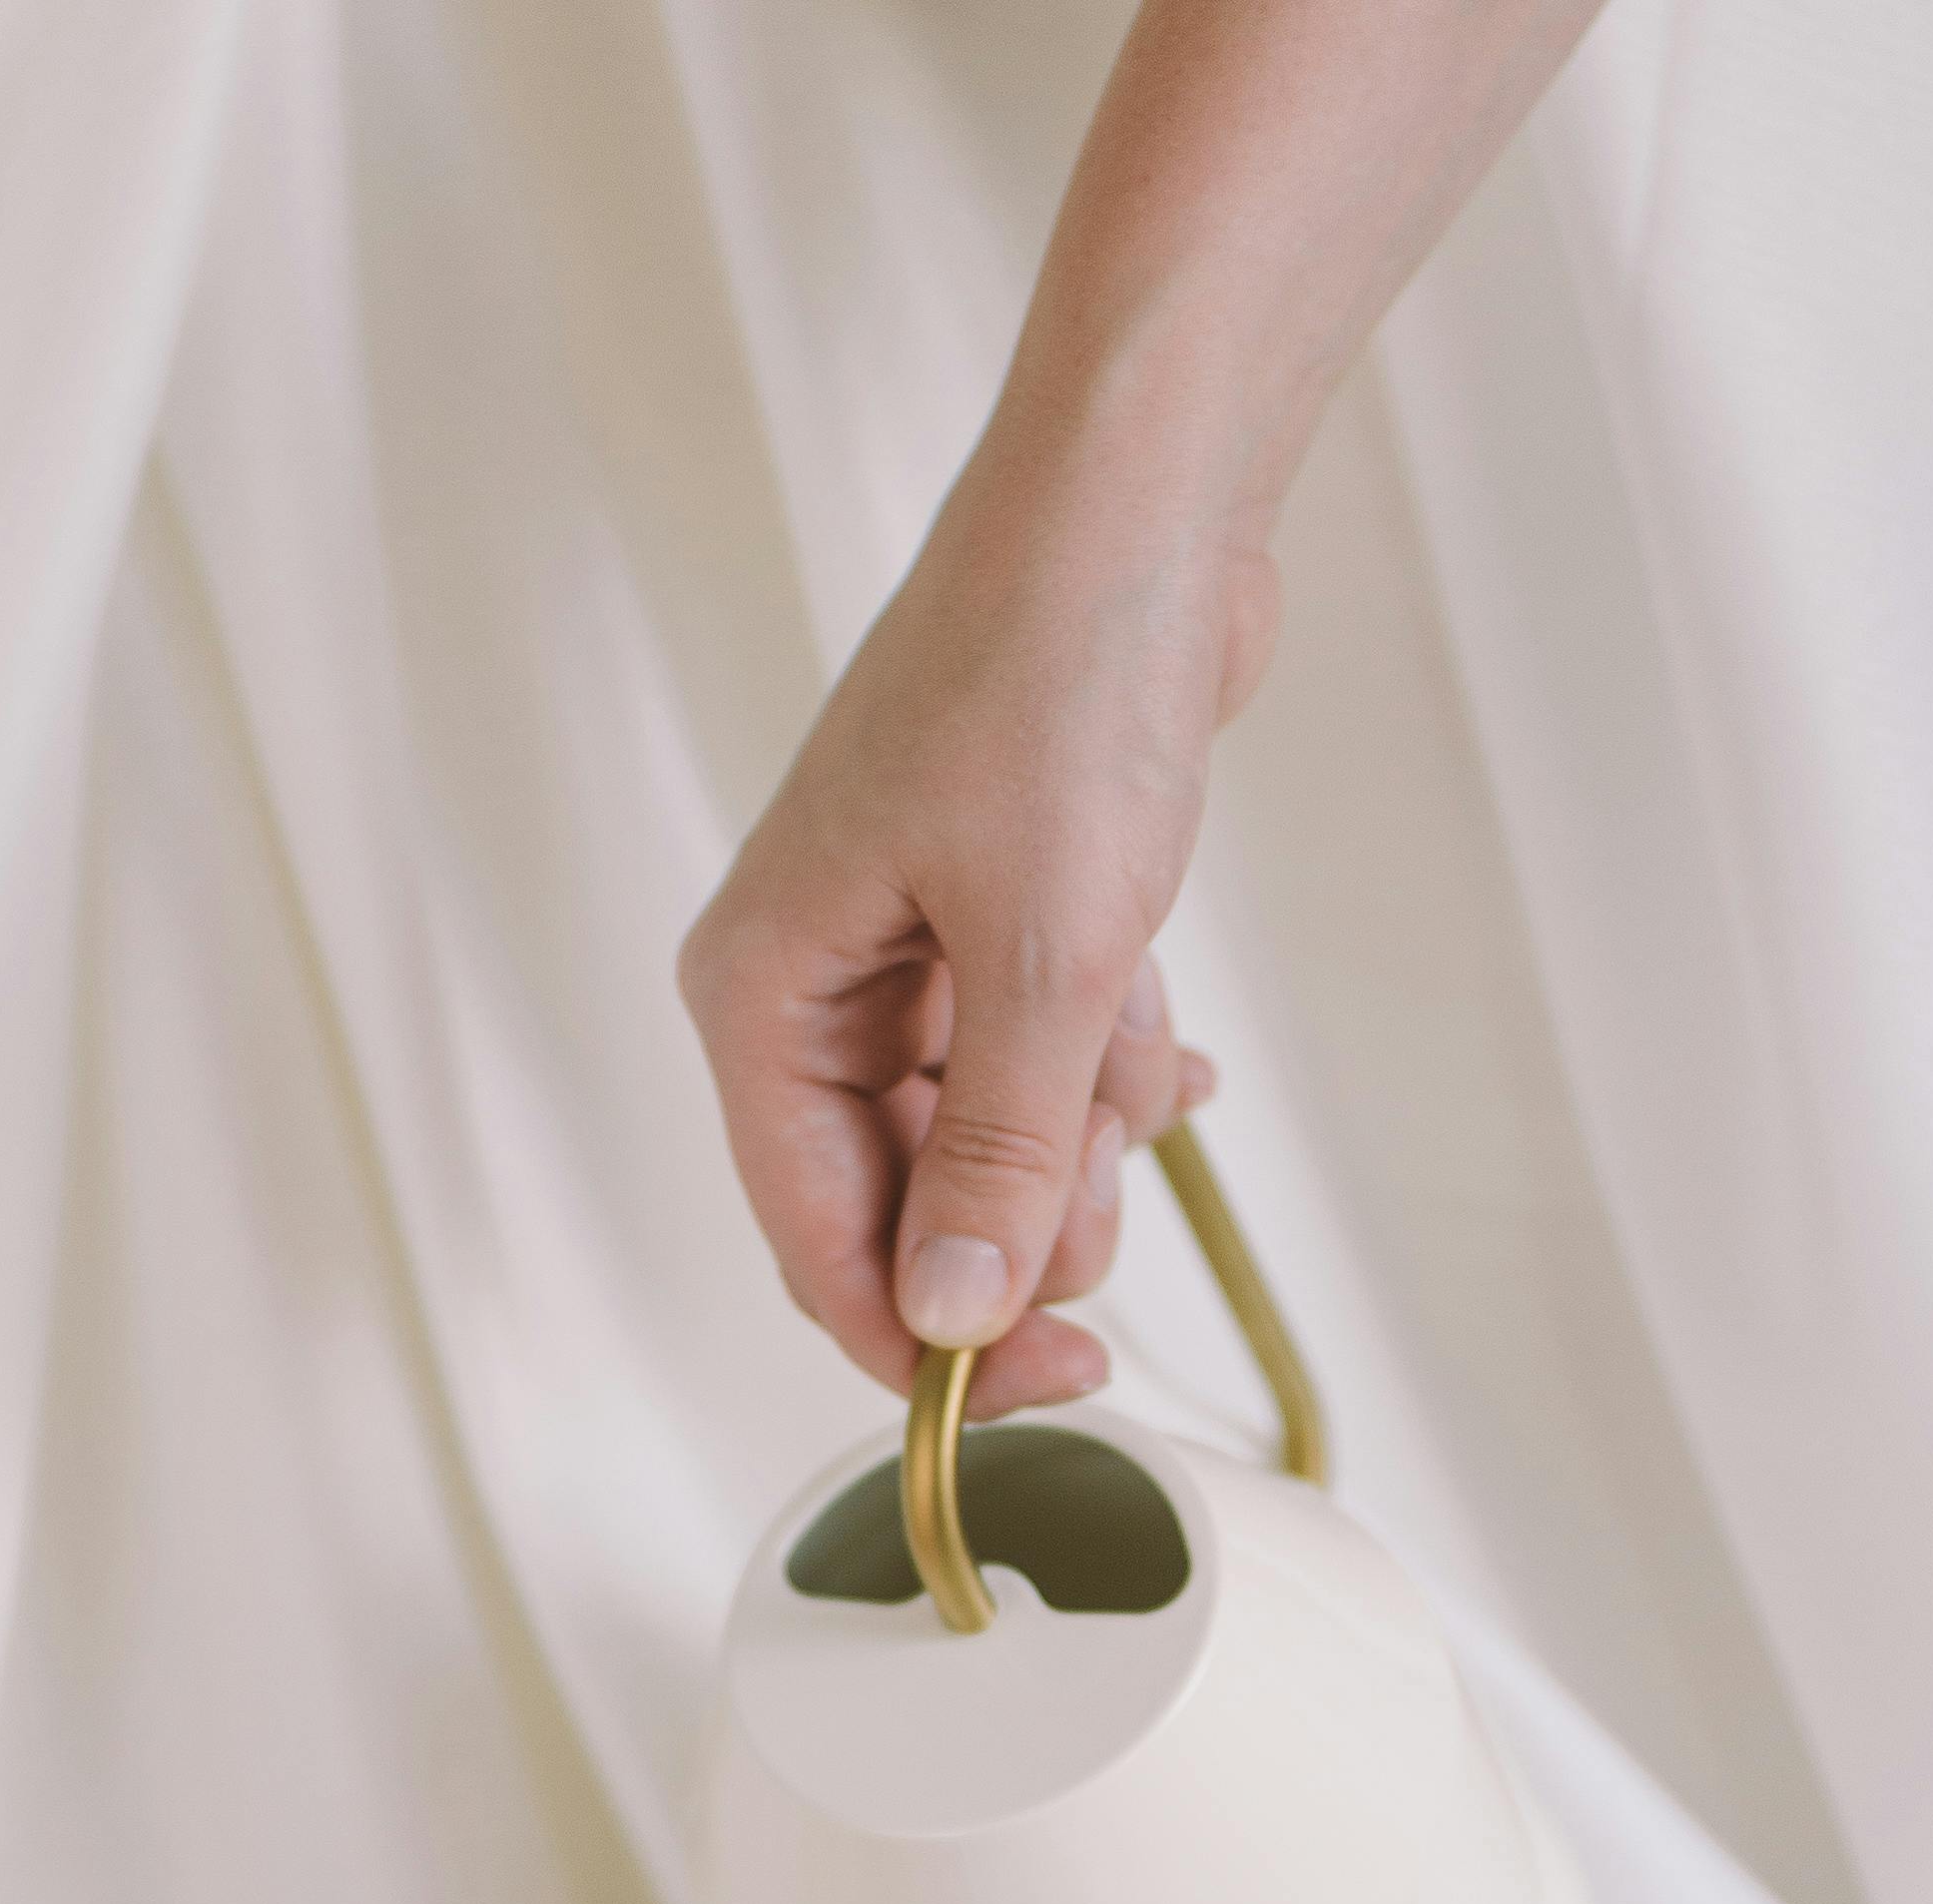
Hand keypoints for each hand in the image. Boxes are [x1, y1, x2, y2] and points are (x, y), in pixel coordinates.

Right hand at [679, 451, 1261, 1415]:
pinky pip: (1033, 1058)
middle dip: (1026, 1214)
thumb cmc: (1062, 680)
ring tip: (1141, 1043)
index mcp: (762, 996)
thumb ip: (999, 1157)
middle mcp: (806, 984)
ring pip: (983, 1140)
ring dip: (1083, 1127)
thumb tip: (957, 1321)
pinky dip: (1105, 1063)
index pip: (817, 1243)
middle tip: (1119, 1175)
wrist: (1147, 493)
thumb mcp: (1045, 958)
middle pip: (902, 1204)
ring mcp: (894, 950)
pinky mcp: (978, 915)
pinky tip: (1170, 1040)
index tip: (1060, 1382)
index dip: (932, 1342)